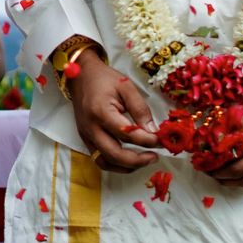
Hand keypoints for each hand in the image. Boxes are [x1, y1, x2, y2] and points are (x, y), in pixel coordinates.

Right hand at [68, 50, 159, 172]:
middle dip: (138, 160)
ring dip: (127, 166)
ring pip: (106, 162)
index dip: (146, 140)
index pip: (127, 134)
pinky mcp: (86, 140)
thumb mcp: (126, 87)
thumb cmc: (104, 79)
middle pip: (115, 154)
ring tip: (145, 160)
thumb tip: (153, 130)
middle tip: (155, 156)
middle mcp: (91, 128)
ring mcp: (86, 136)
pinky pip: (100, 159)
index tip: (161, 140)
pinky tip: (130, 161)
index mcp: (101, 112)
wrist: (81, 76)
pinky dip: (116, 165)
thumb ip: (140, 109)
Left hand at [209, 84, 242, 185]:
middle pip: (239, 168)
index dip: (216, 154)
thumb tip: (217, 129)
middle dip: (218, 171)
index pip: (234, 150)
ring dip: (228, 180)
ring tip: (213, 175)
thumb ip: (237, 116)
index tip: (203, 153)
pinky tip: (229, 179)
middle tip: (203, 166)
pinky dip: (241, 181)